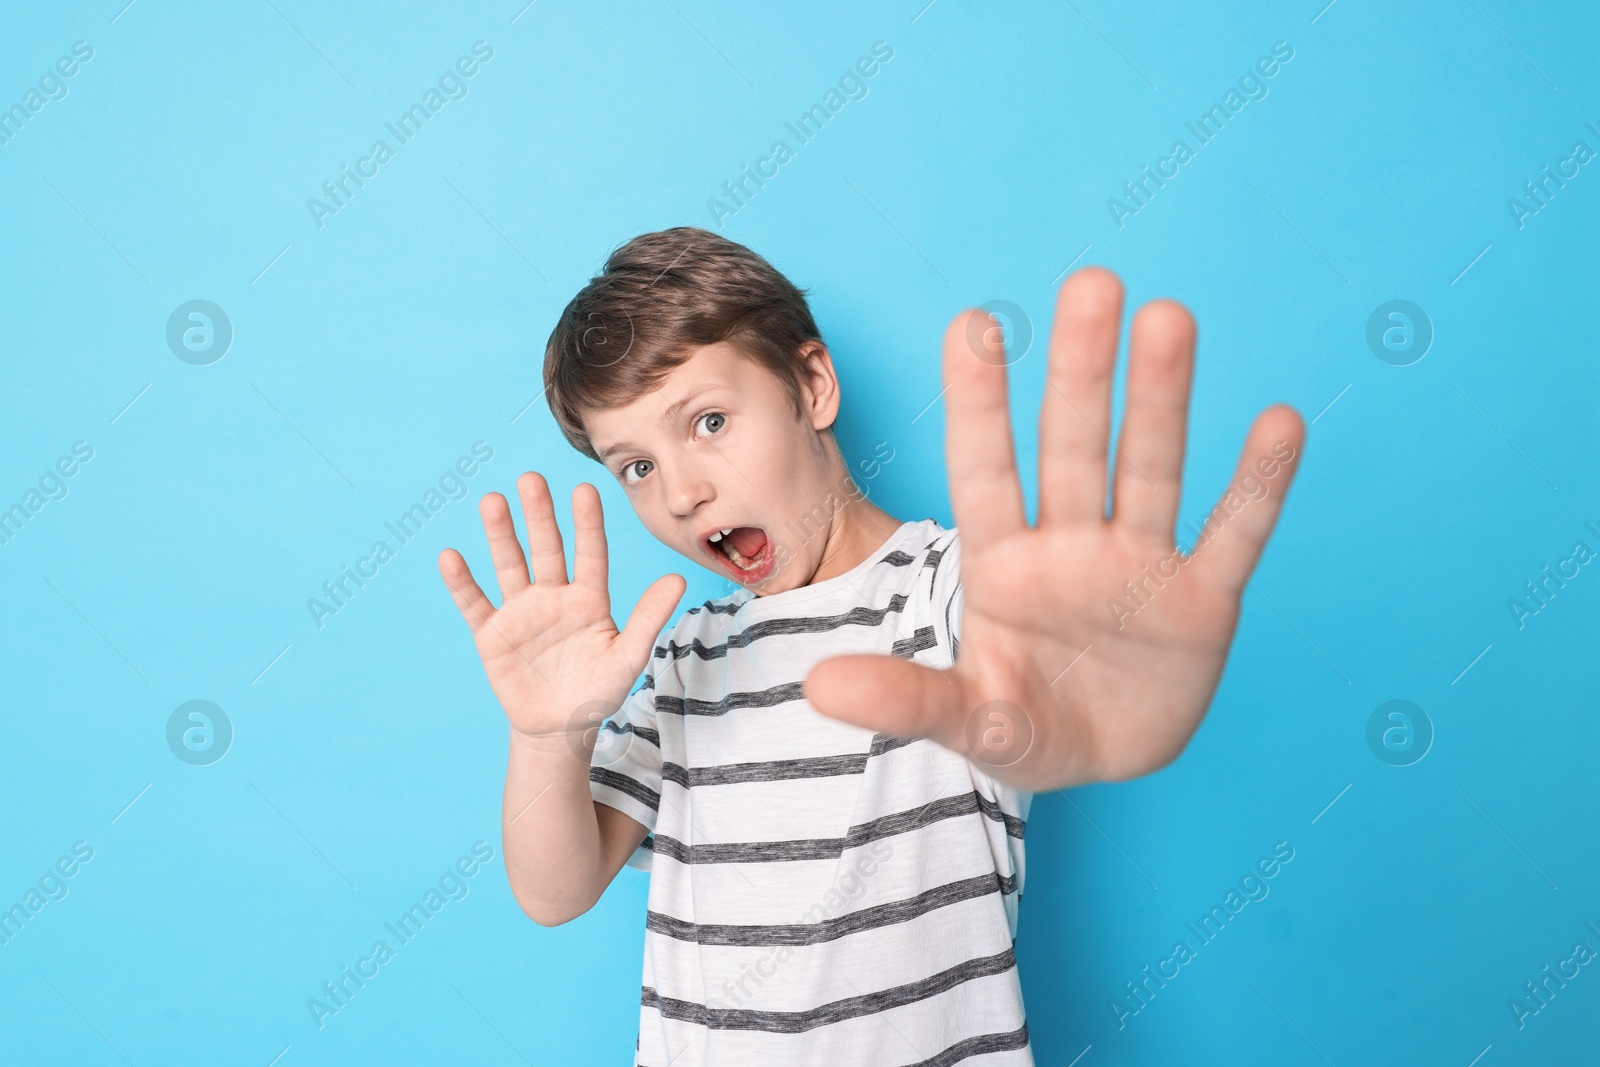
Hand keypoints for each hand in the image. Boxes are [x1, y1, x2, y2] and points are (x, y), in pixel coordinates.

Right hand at [437, 473, 685, 742]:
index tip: (584, 489)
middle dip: (539, 514)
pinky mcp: (491, 633)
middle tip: (531, 478)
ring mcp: (521, 611)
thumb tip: (680, 578)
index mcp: (589, 598)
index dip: (587, 523)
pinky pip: (475, 603)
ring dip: (500, 534)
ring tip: (493, 501)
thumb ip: (649, 618)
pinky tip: (451, 556)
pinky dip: (462, 582)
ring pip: (510, 565)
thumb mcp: (627, 657)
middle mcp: (554, 596)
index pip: (589, 553)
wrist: (559, 728)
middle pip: (546, 548)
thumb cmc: (598, 690)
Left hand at [803, 267, 1304, 791]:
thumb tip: (818, 687)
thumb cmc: (1019, 722)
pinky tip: (1280, 423)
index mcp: (1001, 563)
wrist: (1097, 759)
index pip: (984, 471)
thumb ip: (903, 699)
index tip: (971, 323)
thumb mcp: (963, 720)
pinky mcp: (1202, 603)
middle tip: (1090, 283)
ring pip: (1149, 471)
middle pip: (1073, 449)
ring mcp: (1138, 567)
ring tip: (1168, 318)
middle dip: (1080, 373)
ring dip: (1162, 400)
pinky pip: (1233, 536)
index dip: (980, 403)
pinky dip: (1257, 487)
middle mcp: (1069, 546)